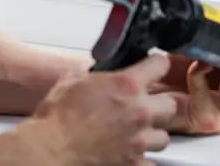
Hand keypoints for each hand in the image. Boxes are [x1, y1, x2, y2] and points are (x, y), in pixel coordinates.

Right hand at [29, 54, 176, 165]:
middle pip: (171, 104)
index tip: (155, 69)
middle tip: (146, 108)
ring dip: (152, 135)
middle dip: (160, 105)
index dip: (157, 65)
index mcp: (127, 85)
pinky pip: (150, 163)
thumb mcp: (74, 80)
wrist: (48, 149)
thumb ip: (98, 74)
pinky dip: (141, 160)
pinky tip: (130, 156)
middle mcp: (140, 111)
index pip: (161, 64)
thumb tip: (102, 73)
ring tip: (136, 135)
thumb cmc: (57, 116)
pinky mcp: (133, 163)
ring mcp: (139, 140)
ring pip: (164, 137)